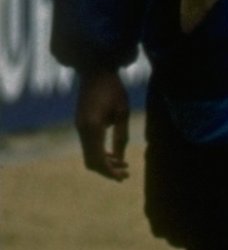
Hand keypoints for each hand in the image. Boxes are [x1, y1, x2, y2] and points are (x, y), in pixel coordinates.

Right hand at [72, 66, 129, 181]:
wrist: (95, 72)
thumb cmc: (113, 89)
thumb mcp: (122, 112)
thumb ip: (121, 135)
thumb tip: (120, 158)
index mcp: (92, 127)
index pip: (98, 158)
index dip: (110, 171)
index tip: (123, 177)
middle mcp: (82, 130)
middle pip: (91, 161)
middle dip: (107, 170)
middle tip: (126, 174)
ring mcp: (79, 128)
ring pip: (89, 155)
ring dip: (104, 163)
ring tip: (124, 166)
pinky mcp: (81, 125)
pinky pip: (89, 146)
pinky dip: (100, 154)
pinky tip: (115, 155)